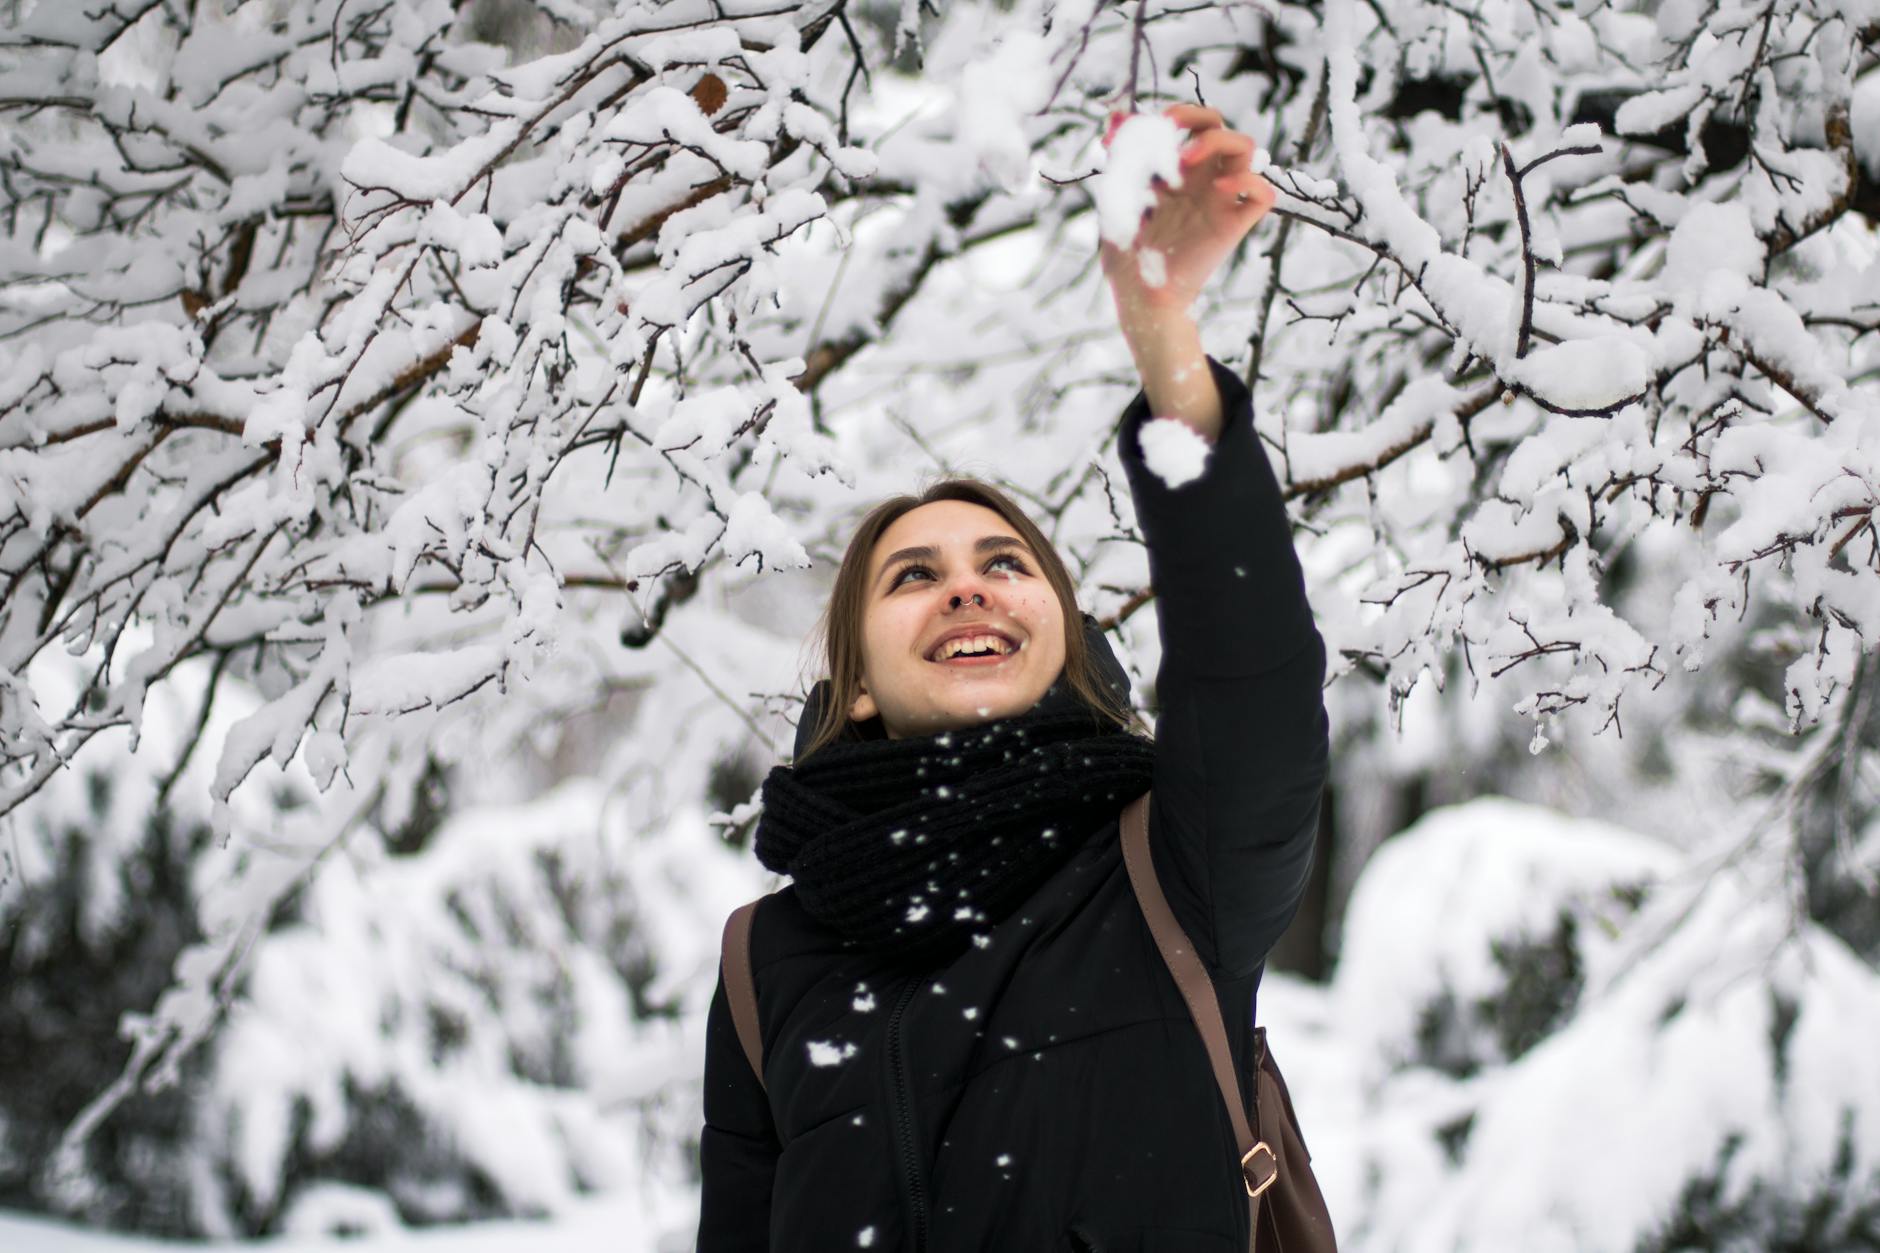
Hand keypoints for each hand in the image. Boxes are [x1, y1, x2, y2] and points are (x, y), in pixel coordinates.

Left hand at [1099, 105, 1274, 322]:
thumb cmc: (1126, 253)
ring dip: (1220, 141)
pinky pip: (1263, 194)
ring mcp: (1219, 201)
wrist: (1140, 295)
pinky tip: (1220, 190)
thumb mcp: (1116, 198)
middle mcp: (1201, 181)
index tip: (1157, 124)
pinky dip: (1250, 182)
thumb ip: (1121, 158)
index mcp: (1177, 172)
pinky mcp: (1232, 226)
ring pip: (1247, 149)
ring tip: (1187, 159)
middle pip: (1222, 127)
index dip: (1181, 113)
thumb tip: (1115, 115)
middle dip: (1200, 117)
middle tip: (1172, 136)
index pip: (1194, 124)